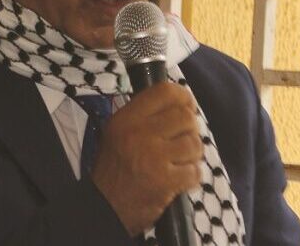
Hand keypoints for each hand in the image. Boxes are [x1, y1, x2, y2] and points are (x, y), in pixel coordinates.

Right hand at [91, 82, 202, 235]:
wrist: (104, 207)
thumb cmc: (114, 168)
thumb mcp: (117, 131)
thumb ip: (144, 114)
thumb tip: (180, 102)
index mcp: (127, 119)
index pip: (164, 92)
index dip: (183, 96)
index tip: (188, 104)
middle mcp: (139, 133)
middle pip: (185, 116)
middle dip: (190, 128)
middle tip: (184, 138)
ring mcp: (154, 157)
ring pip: (194, 143)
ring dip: (193, 153)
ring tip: (182, 160)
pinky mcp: (165, 181)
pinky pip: (195, 170)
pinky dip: (192, 175)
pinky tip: (181, 177)